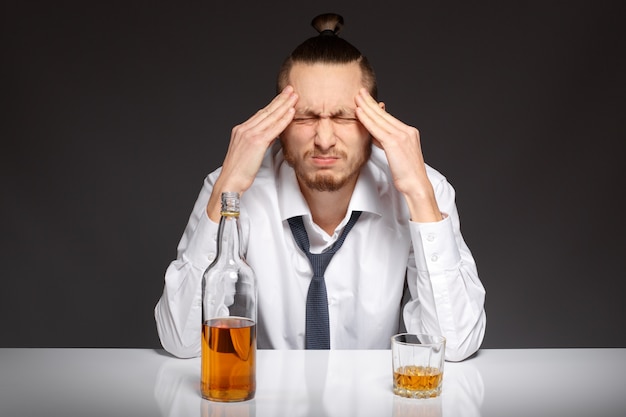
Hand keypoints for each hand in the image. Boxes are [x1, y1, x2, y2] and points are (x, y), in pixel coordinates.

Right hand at [207, 86, 297, 220]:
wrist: (230, 181)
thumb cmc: (238, 172)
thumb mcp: (248, 153)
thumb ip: (259, 141)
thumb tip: (271, 136)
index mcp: (241, 130)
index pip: (260, 114)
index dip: (272, 105)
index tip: (282, 97)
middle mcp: (244, 129)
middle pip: (266, 111)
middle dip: (280, 99)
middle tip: (290, 89)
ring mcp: (250, 134)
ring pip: (271, 116)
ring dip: (284, 105)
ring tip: (294, 96)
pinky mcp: (257, 142)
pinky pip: (274, 128)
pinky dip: (283, 118)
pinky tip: (291, 111)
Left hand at [355, 88, 441, 221]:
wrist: (417, 185)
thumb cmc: (407, 175)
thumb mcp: (397, 155)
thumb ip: (387, 142)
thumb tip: (376, 135)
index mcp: (409, 133)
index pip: (389, 118)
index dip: (376, 108)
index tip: (367, 100)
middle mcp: (407, 131)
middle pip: (384, 114)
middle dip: (370, 102)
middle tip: (360, 92)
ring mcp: (402, 136)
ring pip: (380, 119)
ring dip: (366, 107)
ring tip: (356, 98)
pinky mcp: (395, 143)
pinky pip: (377, 128)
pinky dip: (367, 119)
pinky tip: (358, 112)